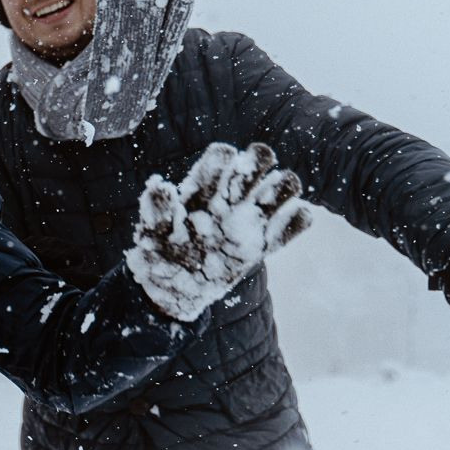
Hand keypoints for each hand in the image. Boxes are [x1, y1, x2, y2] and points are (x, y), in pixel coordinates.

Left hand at [127, 142, 313, 321]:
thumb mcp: (152, 234)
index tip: (218, 172)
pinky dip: (297, 221)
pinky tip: (297, 216)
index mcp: (202, 189)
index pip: (221, 157)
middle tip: (248, 180)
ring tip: (270, 199)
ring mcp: (248, 222)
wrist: (171, 291)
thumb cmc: (158, 254)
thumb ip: (158, 211)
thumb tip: (160, 187)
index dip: (223, 159)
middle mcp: (230, 199)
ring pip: (279, 190)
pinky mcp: (260, 248)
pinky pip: (288, 229)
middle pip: (256, 164)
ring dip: (283, 186)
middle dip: (259, 162)